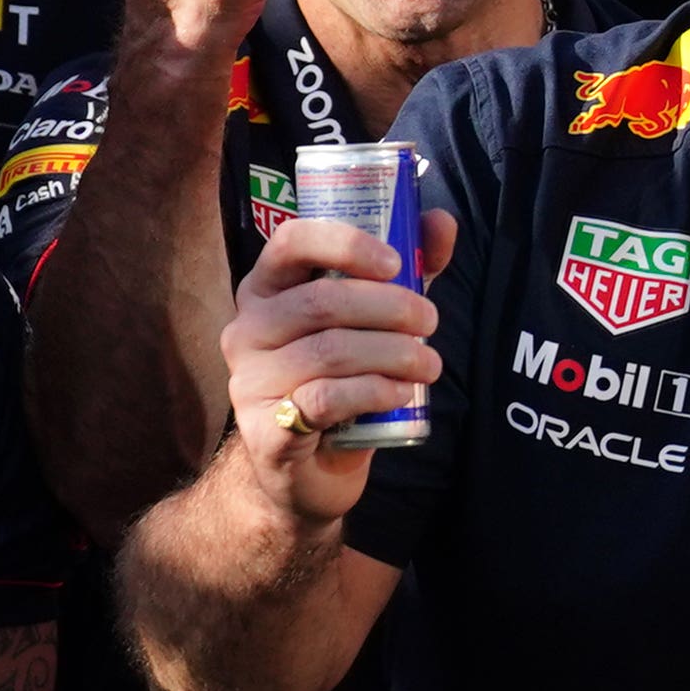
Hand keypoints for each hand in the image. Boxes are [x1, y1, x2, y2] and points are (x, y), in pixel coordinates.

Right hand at [222, 201, 457, 518]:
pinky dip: (373, 391)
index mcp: (267, 291)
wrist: (307, 467)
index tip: (396, 263)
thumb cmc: (340, 379)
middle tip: (430, 322)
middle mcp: (247, 330)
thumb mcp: (374, 321)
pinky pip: (324, 399)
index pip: (290, 242)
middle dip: (391, 308)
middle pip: (322, 301)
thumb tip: (442, 222)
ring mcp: (249, 381)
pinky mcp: (265, 430)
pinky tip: (400, 393)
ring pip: (328, 352)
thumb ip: (406, 272)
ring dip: (393, 353)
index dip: (346, 243)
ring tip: (429, 363)